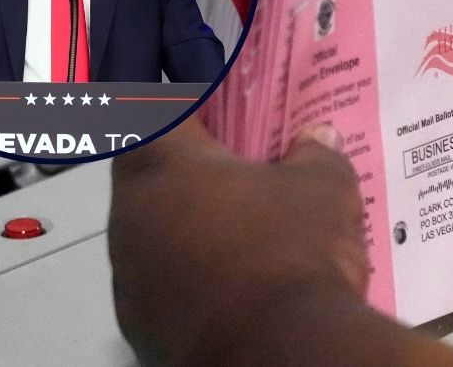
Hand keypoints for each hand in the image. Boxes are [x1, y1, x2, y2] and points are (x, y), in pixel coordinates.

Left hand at [109, 117, 367, 364]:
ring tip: (245, 235)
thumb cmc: (291, 252)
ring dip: (189, 231)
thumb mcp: (324, 187)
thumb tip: (318, 138)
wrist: (281, 356)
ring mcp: (129, 280)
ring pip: (152, 237)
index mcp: (161, 166)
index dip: (181, 109)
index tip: (210, 112)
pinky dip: (193, 281)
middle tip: (238, 175)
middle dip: (190, 176)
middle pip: (148, 179)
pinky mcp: (142, 331)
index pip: (150, 115)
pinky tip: (239, 287)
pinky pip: (165, 288)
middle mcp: (128, 219)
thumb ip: (316, 154)